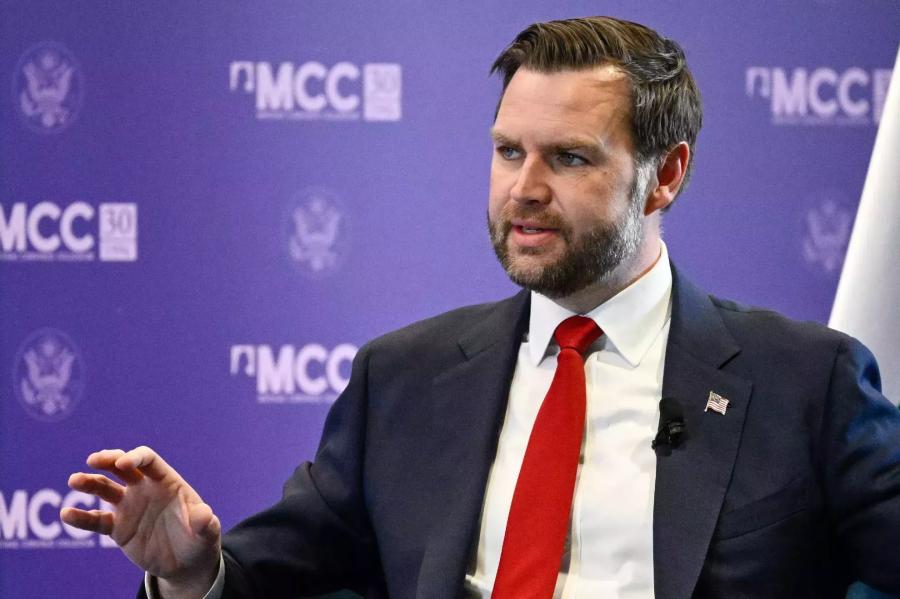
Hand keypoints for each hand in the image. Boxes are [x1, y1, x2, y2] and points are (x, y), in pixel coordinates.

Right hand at [61, 446, 220, 595]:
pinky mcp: (117, 528)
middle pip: (122, 467)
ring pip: (105, 489)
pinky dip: (81, 517)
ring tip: (74, 480)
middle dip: (108, 459)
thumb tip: (204, 515)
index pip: (148, 461)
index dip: (135, 457)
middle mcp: (144, 489)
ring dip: (89, 483)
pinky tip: (67, 514)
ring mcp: (129, 506)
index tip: (122, 463)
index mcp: (167, 481)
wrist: (185, 564)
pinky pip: (96, 520)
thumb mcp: (207, 532)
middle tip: (93, 460)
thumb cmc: (199, 540)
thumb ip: (204, 522)